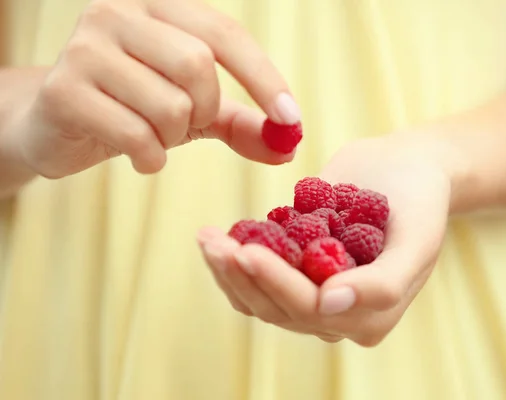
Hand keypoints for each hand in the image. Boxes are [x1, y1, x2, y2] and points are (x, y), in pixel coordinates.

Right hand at [5, 0, 298, 177]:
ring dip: (174, 138)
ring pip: (170, 106)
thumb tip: (288, 148)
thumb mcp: (195, 110)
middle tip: (189, 123)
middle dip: (205, 110)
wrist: (58, 124)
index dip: (263, 77)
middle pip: (197, 66)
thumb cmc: (134, 107)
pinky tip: (138, 154)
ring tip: (154, 136)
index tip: (291, 118)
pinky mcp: (63, 92)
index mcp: (156, 6)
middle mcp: (116, 13)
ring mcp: (84, 49)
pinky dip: (150, 158)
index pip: (223, 33)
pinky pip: (136, 136)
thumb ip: (242, 123)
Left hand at [198, 134, 452, 345]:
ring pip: (260, 298)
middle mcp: (338, 312)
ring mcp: (313, 292)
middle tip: (213, 242)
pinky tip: (219, 237)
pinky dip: (235, 260)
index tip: (247, 252)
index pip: (314, 309)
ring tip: (208, 238)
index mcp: (372, 315)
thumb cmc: (419, 199)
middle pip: (279, 308)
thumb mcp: (418, 240)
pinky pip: (256, 278)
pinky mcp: (295, 270)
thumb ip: (383, 282)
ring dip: (230, 270)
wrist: (406, 168)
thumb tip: (330, 305)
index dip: (278, 284)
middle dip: (244, 275)